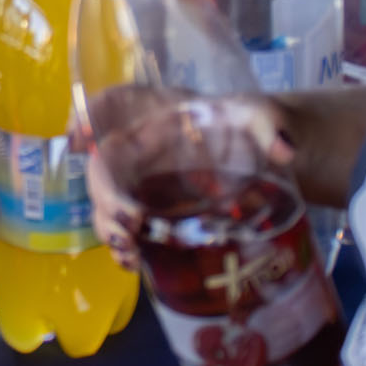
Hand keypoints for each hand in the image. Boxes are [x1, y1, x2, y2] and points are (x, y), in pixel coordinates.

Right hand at [86, 90, 295, 260]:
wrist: (259, 159)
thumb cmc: (251, 127)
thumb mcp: (262, 118)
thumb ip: (271, 126)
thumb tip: (286, 150)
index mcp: (159, 111)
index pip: (115, 102)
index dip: (89, 116)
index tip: (80, 138)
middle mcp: (139, 144)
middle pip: (103, 162)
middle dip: (105, 194)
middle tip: (128, 223)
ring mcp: (140, 179)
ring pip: (105, 198)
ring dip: (108, 225)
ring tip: (128, 252)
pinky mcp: (149, 208)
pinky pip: (121, 223)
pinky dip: (121, 243)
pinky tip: (133, 262)